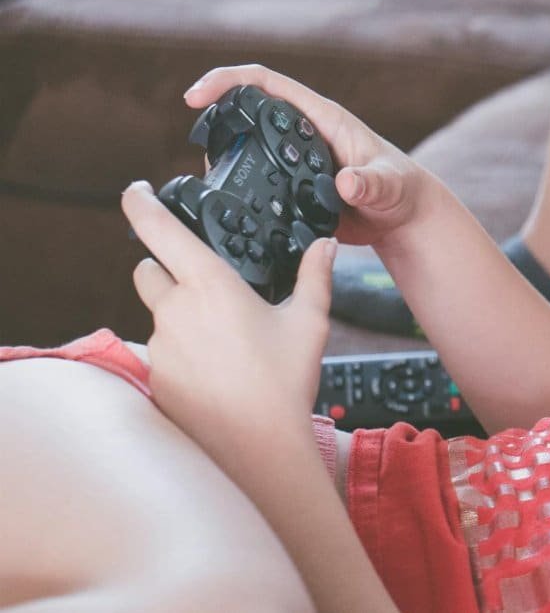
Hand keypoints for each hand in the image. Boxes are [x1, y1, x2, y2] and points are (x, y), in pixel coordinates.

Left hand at [121, 180, 335, 456]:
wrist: (259, 446)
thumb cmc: (285, 382)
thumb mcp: (310, 323)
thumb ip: (315, 277)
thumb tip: (325, 247)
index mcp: (210, 285)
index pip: (159, 229)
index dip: (140, 203)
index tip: (136, 191)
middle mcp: (175, 310)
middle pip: (147, 269)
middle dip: (165, 268)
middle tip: (202, 285)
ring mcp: (160, 344)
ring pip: (157, 312)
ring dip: (177, 314)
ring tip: (221, 339)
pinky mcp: (154, 376)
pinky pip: (161, 349)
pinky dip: (181, 350)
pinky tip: (215, 369)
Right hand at [184, 65, 439, 251]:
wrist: (404, 220)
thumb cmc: (403, 192)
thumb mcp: (388, 186)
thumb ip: (369, 183)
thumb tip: (346, 182)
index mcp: (323, 118)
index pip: (268, 84)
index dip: (229, 81)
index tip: (198, 95)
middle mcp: (304, 133)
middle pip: (250, 111)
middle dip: (218, 117)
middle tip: (199, 139)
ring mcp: (296, 160)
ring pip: (249, 146)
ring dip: (225, 154)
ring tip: (209, 176)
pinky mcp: (293, 186)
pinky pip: (258, 179)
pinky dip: (239, 185)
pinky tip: (226, 201)